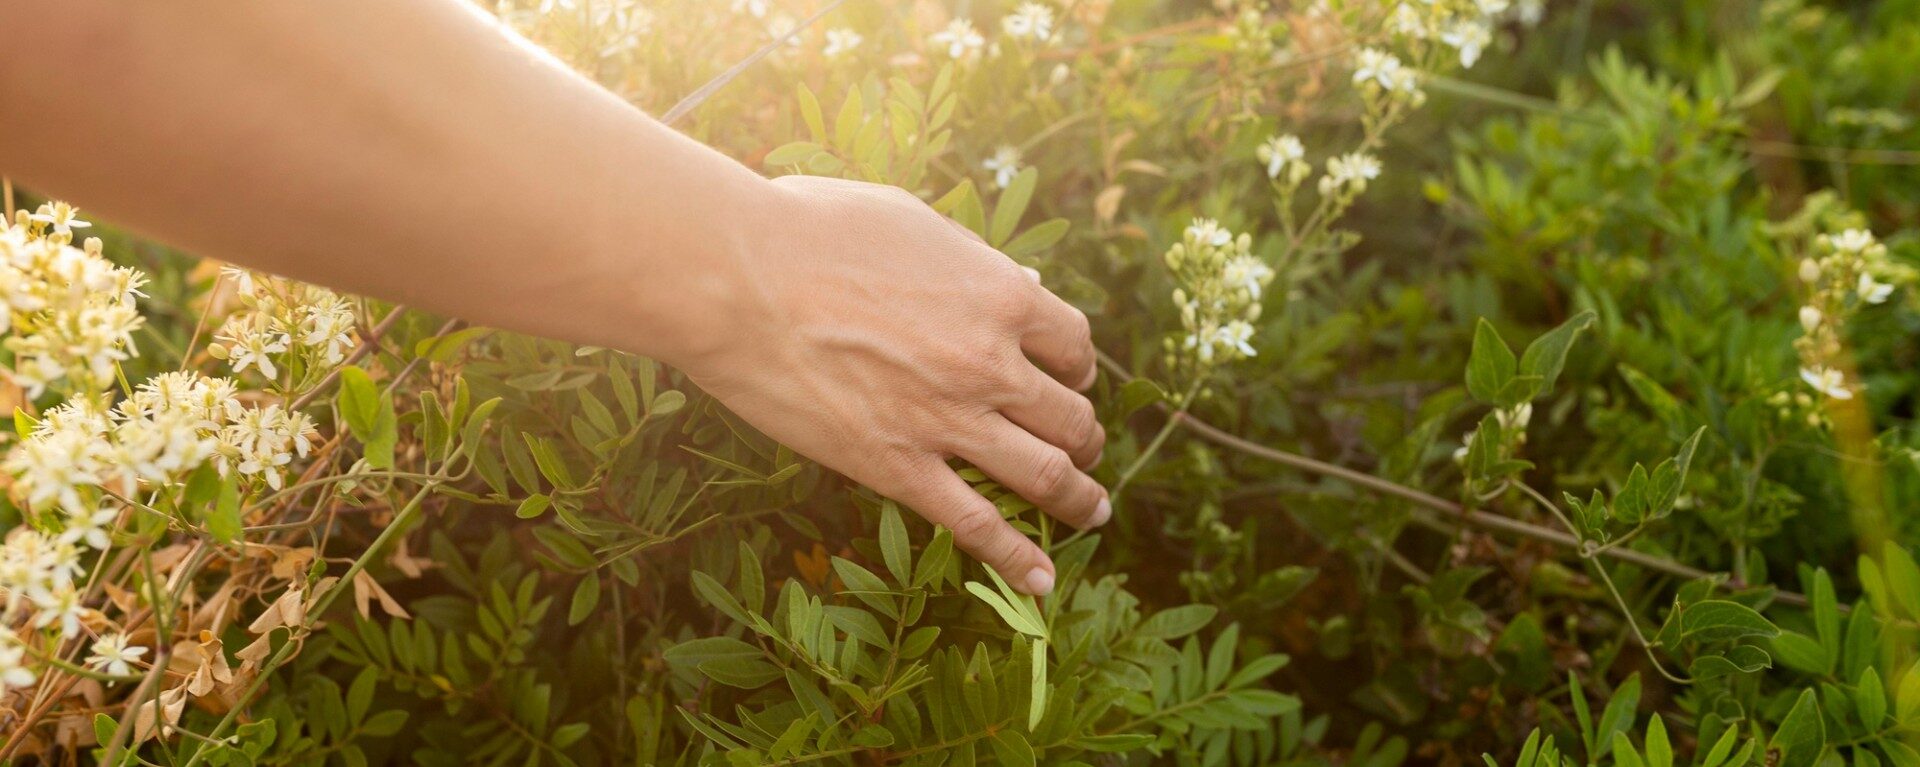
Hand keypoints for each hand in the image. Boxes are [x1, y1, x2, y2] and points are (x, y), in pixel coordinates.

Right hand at [678, 175, 1106, 594]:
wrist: (737, 278)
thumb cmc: (809, 231)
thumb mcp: (911, 221)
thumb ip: (970, 261)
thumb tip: (1017, 285)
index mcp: (1000, 296)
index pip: (1074, 344)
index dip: (1079, 366)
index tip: (1071, 377)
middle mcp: (990, 364)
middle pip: (1071, 416)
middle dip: (1086, 436)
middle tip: (1084, 448)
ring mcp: (948, 421)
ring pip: (1045, 475)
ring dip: (1078, 499)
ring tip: (1090, 513)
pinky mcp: (898, 468)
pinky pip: (976, 525)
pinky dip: (1017, 558)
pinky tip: (1040, 581)